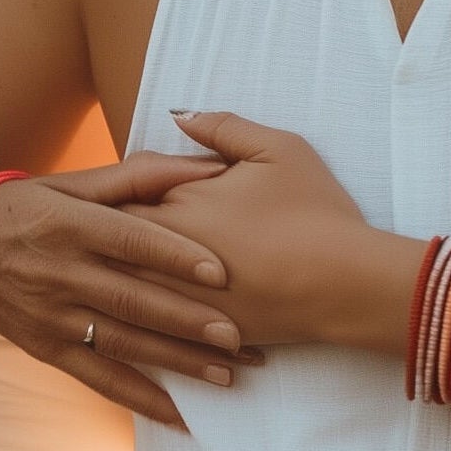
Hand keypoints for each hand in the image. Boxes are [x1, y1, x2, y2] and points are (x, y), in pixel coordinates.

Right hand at [0, 153, 253, 425]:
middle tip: (237, 336)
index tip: (220, 272)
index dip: (175, 256)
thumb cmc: (33, 207)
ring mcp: (54, 317)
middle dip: (187, 321)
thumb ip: (145, 175)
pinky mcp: (48, 350)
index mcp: (73, 225)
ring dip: (177, 362)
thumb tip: (211, 165)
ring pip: (124, 344)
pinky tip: (181, 414)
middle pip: (132, 300)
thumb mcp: (78, 182)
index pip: (131, 241)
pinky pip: (99, 380)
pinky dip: (141, 400)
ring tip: (226, 374)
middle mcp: (62, 273)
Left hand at [122, 111, 376, 346]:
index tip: (130, 190)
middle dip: (108, 237)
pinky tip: (149, 314)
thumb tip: (180, 116)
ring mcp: (171, 299)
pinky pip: (144, 328)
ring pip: (118, 289)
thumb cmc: (314, 212)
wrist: (344, 283)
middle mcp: (159, 254)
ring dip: (118, 278)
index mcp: (175, 203)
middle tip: (114, 231)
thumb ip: (224, 127)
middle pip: (107, 244)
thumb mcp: (279, 149)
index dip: (118, 191)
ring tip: (123, 272)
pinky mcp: (189, 334)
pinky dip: (141, 318)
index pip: (115, 193)